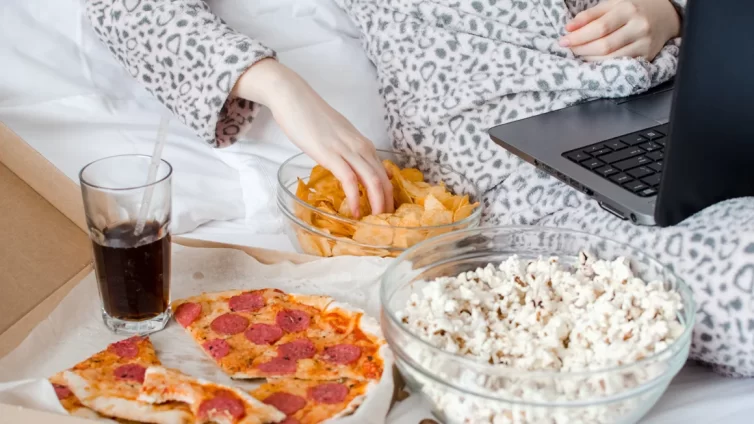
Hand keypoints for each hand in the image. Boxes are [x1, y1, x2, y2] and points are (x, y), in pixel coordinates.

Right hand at [233, 59, 392, 217]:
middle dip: (387, 203)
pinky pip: (349, 180)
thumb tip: (348, 167)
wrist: (293, 97)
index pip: (384, 173)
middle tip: (385, 223)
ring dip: (377, 204)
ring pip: (372, 180)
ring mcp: (347, 150)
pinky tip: (355, 211)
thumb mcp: (337, 136)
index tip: (386, 211)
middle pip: (383, 179)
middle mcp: (361, 147)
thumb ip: (346, 151)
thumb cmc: (311, 116)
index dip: (388, 194)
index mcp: (363, 144)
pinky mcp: (331, 154)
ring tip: (375, 222)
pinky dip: (355, 197)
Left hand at [559, 0, 680, 61]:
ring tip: (579, 54)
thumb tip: (568, 28)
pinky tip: (594, 60)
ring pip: (611, 58)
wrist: (665, 14)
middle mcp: (638, 27)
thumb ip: (590, 15)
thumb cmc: (633, 8)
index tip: (563, 40)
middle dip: (582, 49)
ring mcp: (644, 43)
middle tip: (570, 49)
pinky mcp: (646, 56)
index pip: (599, 27)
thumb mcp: (612, 4)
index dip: (579, 36)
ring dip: (589, 59)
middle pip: (604, 45)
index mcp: (628, 10)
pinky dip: (603, 64)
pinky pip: (620, 64)